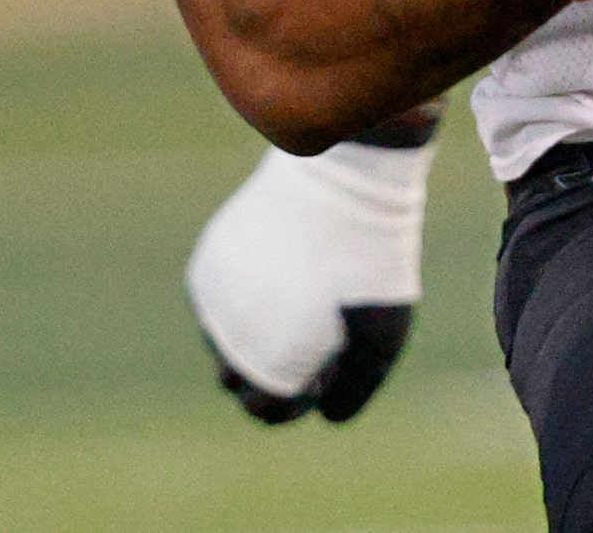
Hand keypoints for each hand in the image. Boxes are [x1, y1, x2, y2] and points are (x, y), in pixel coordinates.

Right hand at [187, 133, 436, 424]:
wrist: (341, 179)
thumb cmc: (370, 263)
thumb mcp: (383, 337)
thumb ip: (355, 389)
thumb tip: (325, 413)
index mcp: (268, 360)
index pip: (265, 410)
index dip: (299, 399)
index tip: (330, 366)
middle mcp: (228, 335)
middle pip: (236, 380)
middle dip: (272, 372)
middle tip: (316, 337)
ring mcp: (213, 296)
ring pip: (225, 341)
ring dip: (255, 336)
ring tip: (301, 299)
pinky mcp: (209, 262)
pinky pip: (219, 303)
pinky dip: (244, 302)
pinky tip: (284, 273)